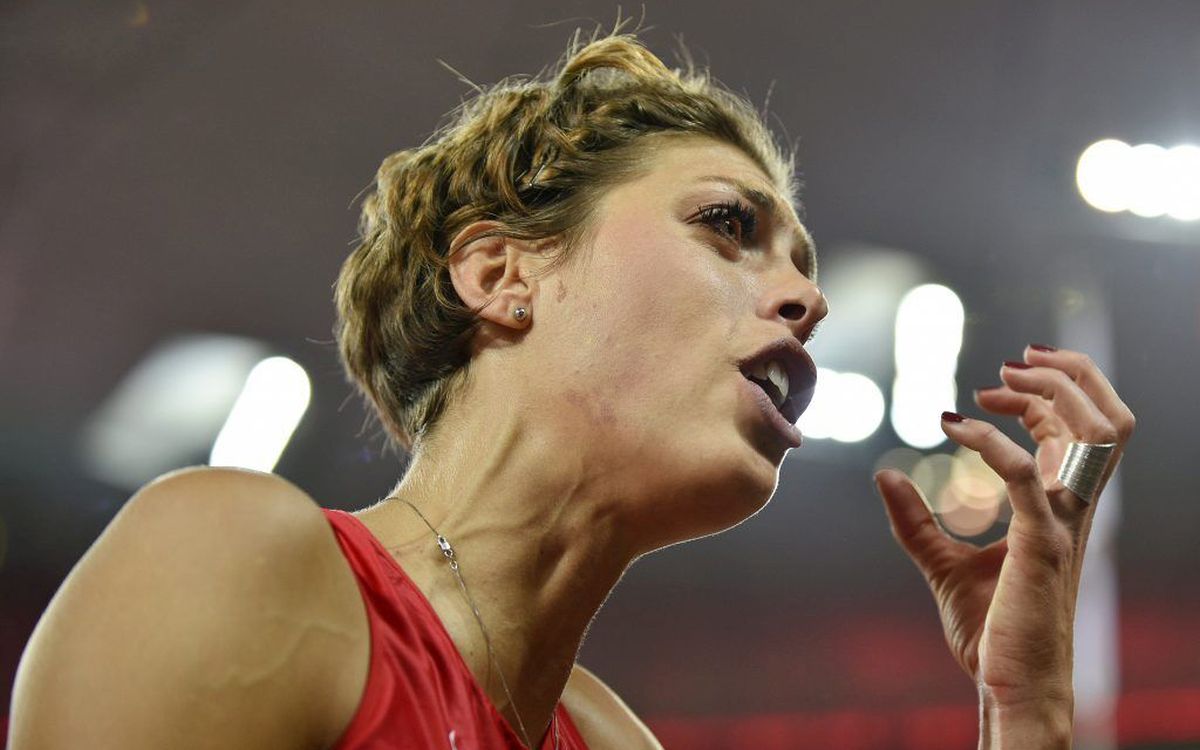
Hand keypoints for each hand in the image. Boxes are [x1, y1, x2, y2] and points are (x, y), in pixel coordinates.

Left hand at [874, 345, 1134, 712]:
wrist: (1011, 687)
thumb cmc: (992, 632)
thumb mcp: (944, 565)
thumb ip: (915, 522)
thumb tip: (885, 476)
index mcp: (1059, 511)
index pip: (1075, 431)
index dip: (1039, 396)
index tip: (986, 388)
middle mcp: (1072, 512)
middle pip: (1104, 422)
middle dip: (1066, 376)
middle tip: (1013, 360)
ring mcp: (1063, 526)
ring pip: (1093, 436)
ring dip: (1051, 394)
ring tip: (1000, 378)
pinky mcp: (1041, 545)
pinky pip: (1022, 474)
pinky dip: (990, 440)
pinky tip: (955, 428)